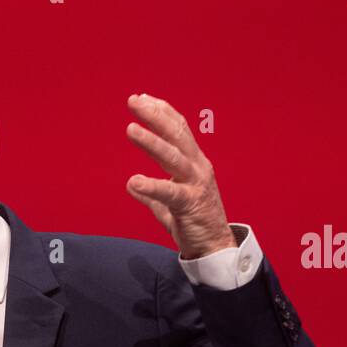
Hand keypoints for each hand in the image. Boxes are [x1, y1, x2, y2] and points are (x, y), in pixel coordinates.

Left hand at [125, 93, 236, 259]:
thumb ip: (153, 194)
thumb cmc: (194, 224)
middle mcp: (197, 168)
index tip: (143, 98)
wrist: (215, 248)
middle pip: (176, 135)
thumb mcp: (169, 205)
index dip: (162, 112)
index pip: (179, 130)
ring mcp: (196, 184)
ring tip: (131, 129)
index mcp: (194, 163)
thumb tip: (133, 186)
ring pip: (173, 157)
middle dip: (155, 116)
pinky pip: (170, 193)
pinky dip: (152, 186)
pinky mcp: (190, 205)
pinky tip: (133, 182)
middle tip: (134, 101)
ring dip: (151, 142)